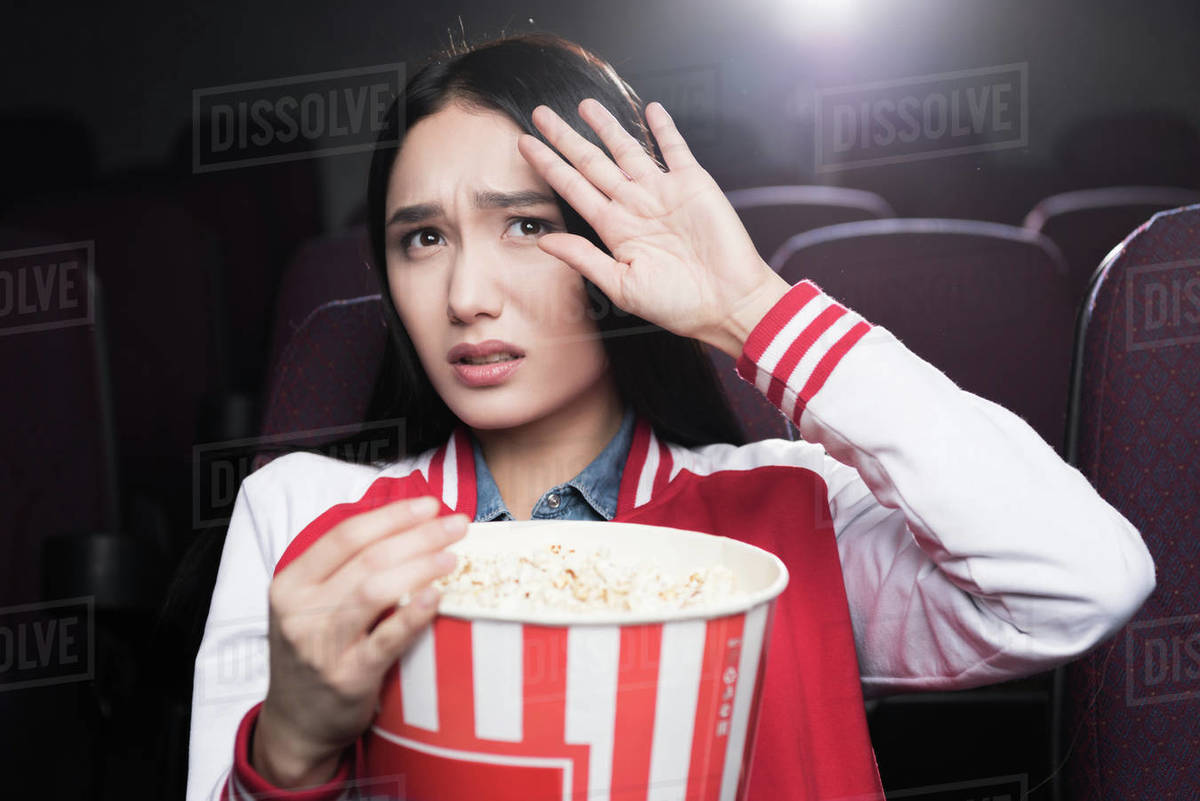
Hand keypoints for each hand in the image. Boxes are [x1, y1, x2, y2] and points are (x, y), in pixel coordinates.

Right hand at [254, 497, 466, 787]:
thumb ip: (343, 570)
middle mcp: (300, 612)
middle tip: (456, 525)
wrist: (296, 724)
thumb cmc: (315, 653)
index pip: (345, 535)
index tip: (429, 506)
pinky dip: (413, 614)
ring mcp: (323, 646)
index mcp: (291, 584)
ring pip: (375, 591)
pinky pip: (386, 640)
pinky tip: (437, 596)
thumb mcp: (308, 606)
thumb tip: (407, 527)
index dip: (391, 516)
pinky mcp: (348, 678)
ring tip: (452, 556)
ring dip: (419, 567)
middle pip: (366, 558)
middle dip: (417, 535)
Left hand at [516, 98, 789, 356]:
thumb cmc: (677, 304)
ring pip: (627, 150)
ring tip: (585, 105)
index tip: (525, 145)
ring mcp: (663, 192)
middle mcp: (634, 206)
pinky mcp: (694, 184)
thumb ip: (583, 259)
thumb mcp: (621, 286)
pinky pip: (675, 149)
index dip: (549, 166)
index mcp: (614, 229)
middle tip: (541, 113)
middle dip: (566, 138)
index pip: (573, 188)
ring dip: (607, 127)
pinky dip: (664, 129)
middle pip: (592, 163)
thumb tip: (545, 241)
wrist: (728, 303)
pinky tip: (650, 110)